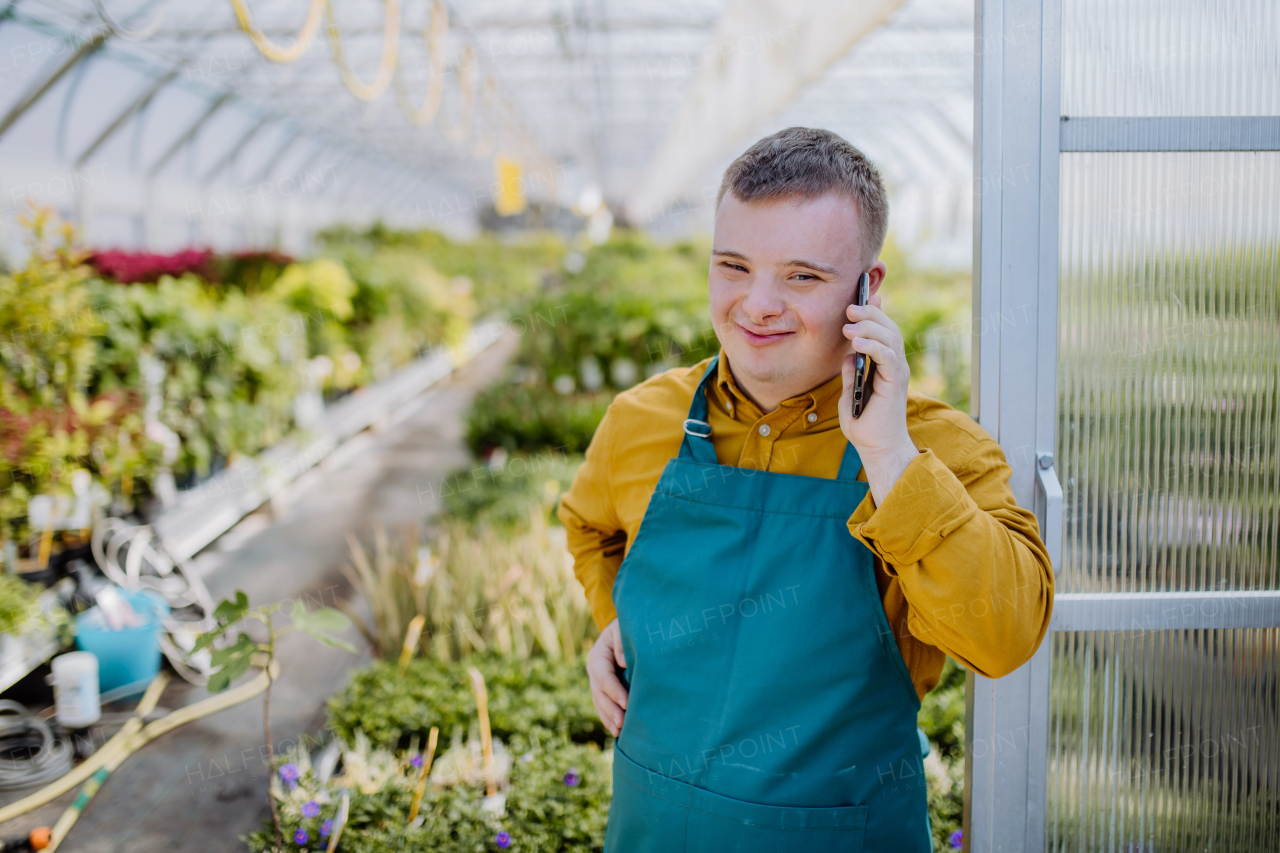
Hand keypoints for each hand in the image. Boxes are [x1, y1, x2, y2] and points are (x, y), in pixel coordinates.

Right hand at [587, 618, 627, 736]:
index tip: (627, 703)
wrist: (623, 630)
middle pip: (599, 693)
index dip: (614, 691)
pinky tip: (617, 732)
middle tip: (623, 723)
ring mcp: (596, 680)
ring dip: (608, 718)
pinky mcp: (602, 689)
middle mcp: (593, 670)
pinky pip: (602, 706)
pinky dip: (608, 719)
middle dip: (611, 709)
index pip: (604, 677)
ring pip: (599, 702)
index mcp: (597, 655)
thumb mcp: (623, 629)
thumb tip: (623, 662)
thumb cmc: (627, 628)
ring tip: (620, 732)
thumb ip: (622, 643)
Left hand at [839, 292, 919, 503]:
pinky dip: (874, 345)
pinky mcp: (896, 382)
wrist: (878, 448)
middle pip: (887, 328)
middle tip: (849, 307)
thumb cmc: (865, 425)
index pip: (882, 331)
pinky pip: (888, 356)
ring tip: (849, 323)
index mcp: (884, 365)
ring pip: (890, 337)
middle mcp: (894, 365)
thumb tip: (847, 356)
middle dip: (870, 313)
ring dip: (869, 326)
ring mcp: (897, 372)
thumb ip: (850, 374)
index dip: (874, 312)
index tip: (860, 298)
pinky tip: (857, 343)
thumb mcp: (849, 394)